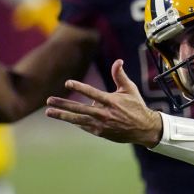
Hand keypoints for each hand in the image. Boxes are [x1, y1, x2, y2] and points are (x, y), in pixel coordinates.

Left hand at [44, 59, 162, 145]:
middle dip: (63, 104)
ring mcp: (102, 124)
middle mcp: (105, 114)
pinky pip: (84, 126)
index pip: (92, 93)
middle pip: (80, 108)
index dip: (80, 87)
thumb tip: (118, 61)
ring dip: (62, 115)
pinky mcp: (101, 132)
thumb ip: (120, 75)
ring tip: (49, 112)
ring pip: (78, 119)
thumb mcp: (130, 89)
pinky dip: (75, 122)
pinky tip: (65, 118)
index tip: (67, 83)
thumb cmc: (137, 107)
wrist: (144, 129)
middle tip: (49, 100)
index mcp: (111, 101)